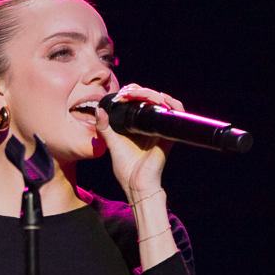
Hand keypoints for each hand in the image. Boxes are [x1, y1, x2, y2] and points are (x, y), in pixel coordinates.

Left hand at [95, 83, 184, 198]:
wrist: (136, 184)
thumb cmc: (126, 168)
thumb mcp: (112, 143)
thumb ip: (104, 127)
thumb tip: (98, 110)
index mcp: (139, 125)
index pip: (141, 101)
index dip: (134, 92)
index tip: (121, 94)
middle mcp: (151, 124)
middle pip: (153, 98)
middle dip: (140, 90)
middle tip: (127, 92)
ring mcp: (161, 128)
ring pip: (164, 102)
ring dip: (151, 93)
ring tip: (137, 94)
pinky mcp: (168, 134)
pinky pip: (176, 113)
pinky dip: (170, 103)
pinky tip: (157, 100)